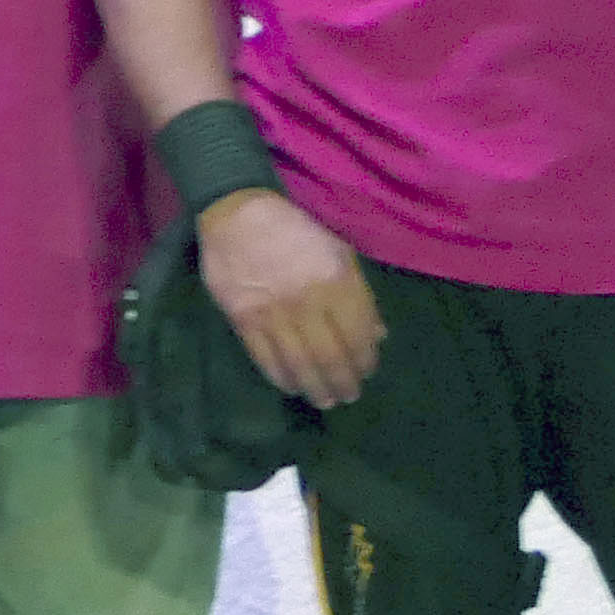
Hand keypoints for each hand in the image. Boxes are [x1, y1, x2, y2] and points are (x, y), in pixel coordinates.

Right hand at [199, 188, 383, 411]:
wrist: (237, 214)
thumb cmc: (296, 230)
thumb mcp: (339, 252)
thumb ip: (360, 294)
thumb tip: (377, 335)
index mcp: (336, 281)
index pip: (357, 333)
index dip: (365, 359)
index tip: (367, 372)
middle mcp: (307, 302)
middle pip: (330, 355)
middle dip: (343, 381)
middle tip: (348, 396)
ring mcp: (273, 313)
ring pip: (300, 362)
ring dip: (315, 387)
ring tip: (324, 400)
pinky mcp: (244, 319)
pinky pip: (265, 358)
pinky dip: (281, 377)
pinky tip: (291, 386)